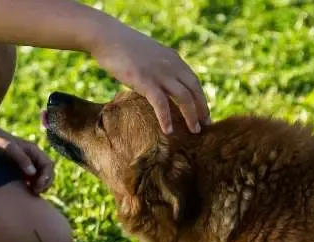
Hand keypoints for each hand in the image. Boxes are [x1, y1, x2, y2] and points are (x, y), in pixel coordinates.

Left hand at [0, 128, 54, 194]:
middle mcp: (32, 158)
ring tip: (31, 193)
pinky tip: (25, 192)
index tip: (37, 186)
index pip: (48, 164)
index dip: (46, 177)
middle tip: (35, 192)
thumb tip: (32, 172)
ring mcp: (26, 165)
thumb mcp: (8, 147)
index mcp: (33, 150)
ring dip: (40, 186)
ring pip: (40, 178)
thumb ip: (21, 158)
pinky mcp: (19, 171)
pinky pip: (31, 181)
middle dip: (45, 183)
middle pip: (48, 172)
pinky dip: (31, 187)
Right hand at [90, 26, 209, 133]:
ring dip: (191, 116)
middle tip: (206, 125)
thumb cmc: (123, 48)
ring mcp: (159, 73)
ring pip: (184, 98)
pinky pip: (161, 103)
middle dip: (201, 109)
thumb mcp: (149, 55)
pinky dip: (166, 118)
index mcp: (173, 59)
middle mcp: (171, 66)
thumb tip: (159, 83)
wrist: (107, 38)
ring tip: (194, 131)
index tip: (204, 113)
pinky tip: (168, 131)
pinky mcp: (145, 81)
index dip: (201, 98)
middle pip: (194, 90)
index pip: (194, 81)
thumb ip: (159, 67)